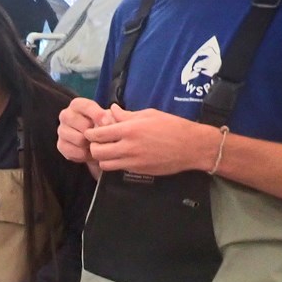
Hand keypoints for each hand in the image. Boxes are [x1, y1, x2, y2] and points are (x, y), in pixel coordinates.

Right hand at [56, 97, 106, 163]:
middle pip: (83, 125)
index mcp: (77, 104)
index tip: (108, 124)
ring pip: (79, 139)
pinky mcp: (60, 145)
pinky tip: (89, 151)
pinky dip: (85, 154)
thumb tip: (109, 123)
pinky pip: (75, 151)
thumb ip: (112, 117)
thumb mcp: (110, 118)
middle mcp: (66, 115)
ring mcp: (61, 130)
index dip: (99, 115)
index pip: (87, 106)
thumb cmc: (103, 127)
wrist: (96, 143)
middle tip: (103, 137)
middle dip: (95, 133)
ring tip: (96, 144)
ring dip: (91, 145)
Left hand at [85, 104, 214, 175]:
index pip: (98, 134)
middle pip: (97, 152)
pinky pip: (119, 169)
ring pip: (105, 164)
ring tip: (109, 151)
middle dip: (93, 147)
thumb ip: (126, 115)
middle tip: (98, 142)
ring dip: (103, 158)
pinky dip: (115, 164)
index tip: (90, 131)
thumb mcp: (149, 114)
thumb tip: (112, 110)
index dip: (90, 133)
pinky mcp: (138, 171)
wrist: (191, 147)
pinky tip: (121, 156)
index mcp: (130, 129)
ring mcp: (133, 162)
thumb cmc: (172, 126)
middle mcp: (128, 147)